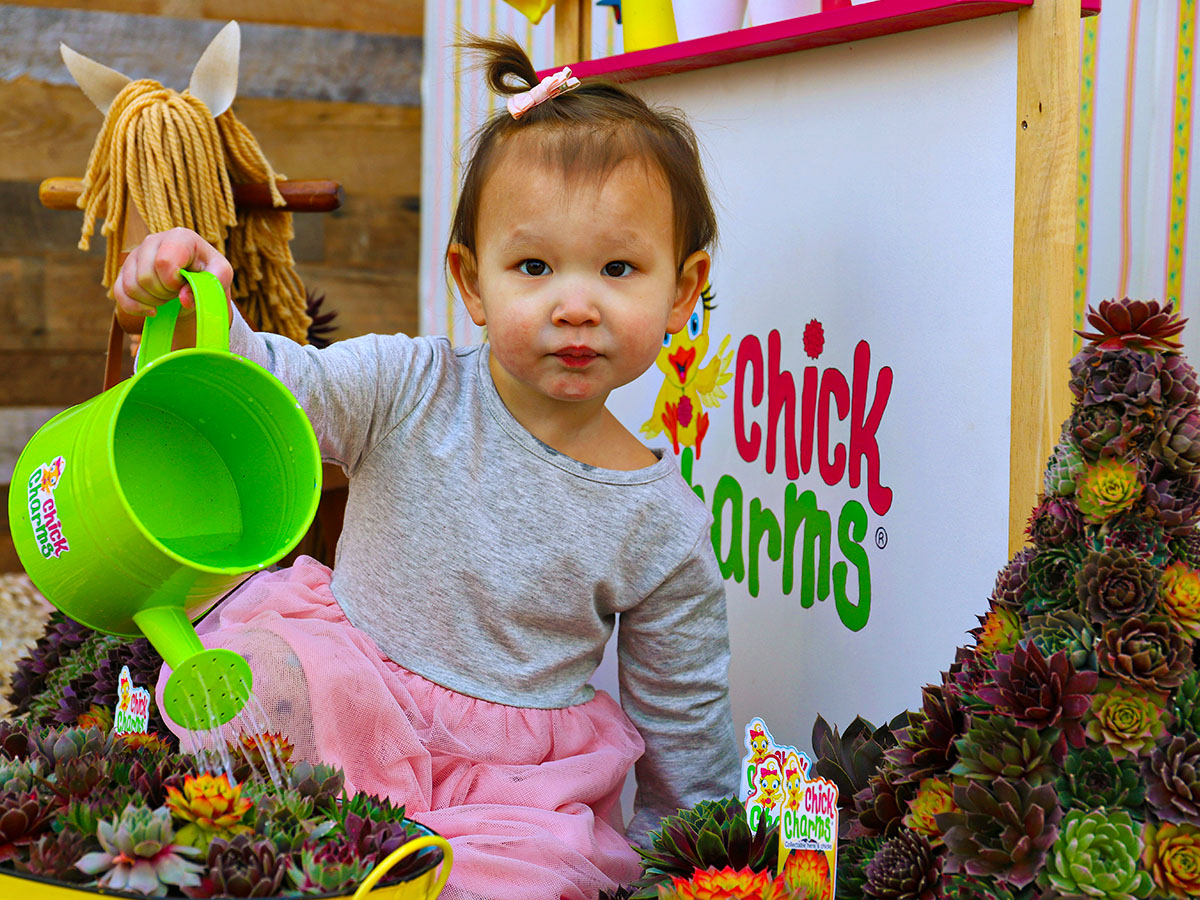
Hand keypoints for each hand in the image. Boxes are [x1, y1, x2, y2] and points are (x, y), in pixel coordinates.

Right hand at [113, 228, 233, 332]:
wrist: (196, 280)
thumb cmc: (209, 274)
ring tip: (168, 298)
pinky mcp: (124, 270)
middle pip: (145, 276)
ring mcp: (136, 254)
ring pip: (131, 286)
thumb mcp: (220, 276)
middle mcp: (154, 240)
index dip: (173, 282)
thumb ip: (209, 284)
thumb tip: (184, 299)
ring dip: (152, 301)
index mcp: (180, 237)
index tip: (184, 285)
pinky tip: (152, 310)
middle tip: (177, 294)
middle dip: (164, 294)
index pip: (163, 262)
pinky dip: (135, 307)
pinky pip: (119, 293)